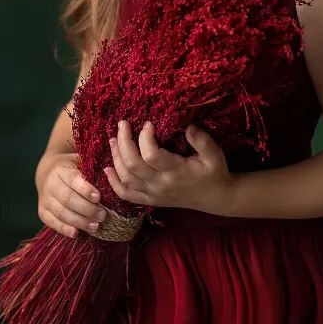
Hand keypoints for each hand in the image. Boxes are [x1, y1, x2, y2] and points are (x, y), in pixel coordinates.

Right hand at [36, 152, 106, 238]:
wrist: (47, 172)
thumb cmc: (71, 168)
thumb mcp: (79, 162)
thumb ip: (92, 169)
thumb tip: (112, 174)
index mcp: (60, 169)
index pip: (72, 179)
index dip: (85, 189)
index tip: (98, 198)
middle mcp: (50, 184)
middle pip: (67, 199)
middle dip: (87, 209)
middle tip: (102, 216)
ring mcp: (45, 198)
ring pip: (61, 212)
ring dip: (79, 221)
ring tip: (95, 226)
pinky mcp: (42, 211)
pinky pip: (51, 222)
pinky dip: (63, 228)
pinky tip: (75, 233)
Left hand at [105, 120, 233, 213]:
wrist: (215, 198)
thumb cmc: (214, 172)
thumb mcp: (214, 155)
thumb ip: (202, 140)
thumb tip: (188, 126)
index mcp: (176, 172)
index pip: (151, 156)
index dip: (145, 138)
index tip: (148, 123)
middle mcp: (161, 185)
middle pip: (132, 165)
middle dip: (123, 143)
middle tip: (122, 124)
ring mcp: (153, 194)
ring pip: (126, 178)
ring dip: (115, 158)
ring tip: (113, 139)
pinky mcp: (150, 199)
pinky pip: (126, 195)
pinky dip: (113, 183)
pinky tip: (107, 169)